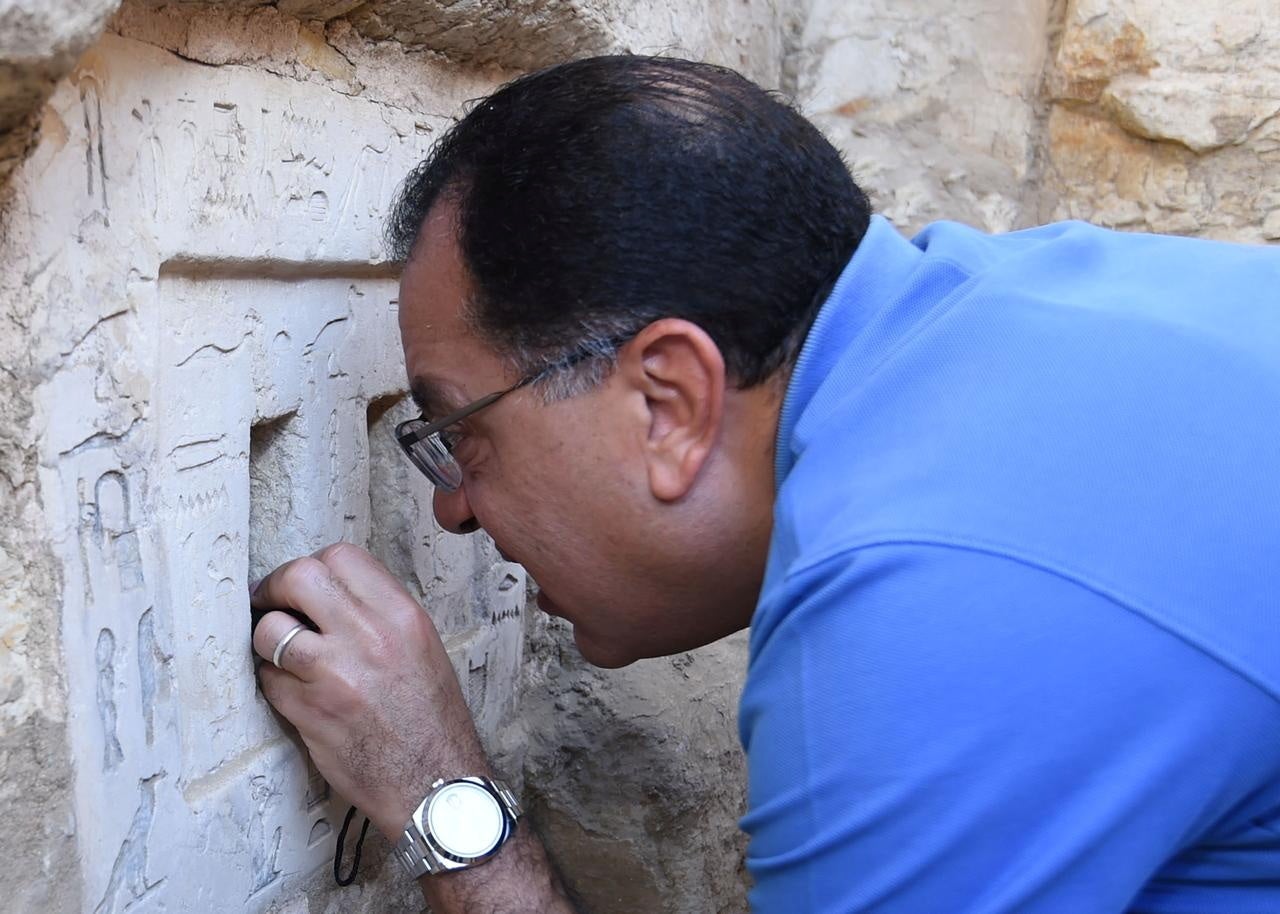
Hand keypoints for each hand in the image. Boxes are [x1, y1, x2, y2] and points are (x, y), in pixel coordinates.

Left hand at [250, 542, 488, 837]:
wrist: (434, 781)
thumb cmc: (431, 719)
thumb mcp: (422, 647)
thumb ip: (378, 612)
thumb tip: (330, 592)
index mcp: (401, 615)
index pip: (341, 556)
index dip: (312, 565)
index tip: (302, 584)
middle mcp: (369, 636)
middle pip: (299, 576)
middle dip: (275, 587)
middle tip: (270, 603)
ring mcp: (335, 673)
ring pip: (271, 630)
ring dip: (266, 639)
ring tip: (278, 652)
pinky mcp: (309, 711)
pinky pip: (269, 679)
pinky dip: (272, 682)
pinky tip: (291, 691)